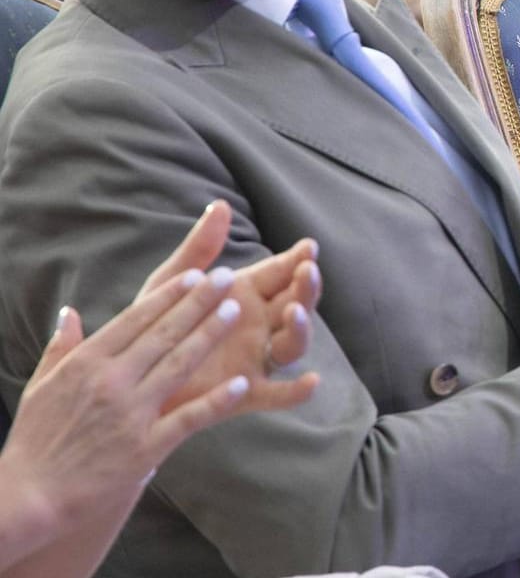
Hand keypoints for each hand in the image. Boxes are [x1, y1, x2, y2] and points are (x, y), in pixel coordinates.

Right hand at [1, 268, 258, 533]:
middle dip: (199, 302)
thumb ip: (60, 348)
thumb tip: (70, 312)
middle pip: (163, 334)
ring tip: (235, 310)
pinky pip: (189, 418)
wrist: (30, 497)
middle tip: (228, 277)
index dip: (169, 295)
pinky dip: (216, 401)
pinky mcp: (146, 447)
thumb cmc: (34, 441)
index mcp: (85, 363)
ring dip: (210, 334)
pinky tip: (241, 383)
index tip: (195, 275)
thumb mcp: (39, 387)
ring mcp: (131, 413)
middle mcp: (111, 382)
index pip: (135, 319)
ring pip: (179, 365)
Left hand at [136, 201, 321, 414]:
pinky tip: (311, 382)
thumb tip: (221, 205)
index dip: (297, 260)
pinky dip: (297, 392)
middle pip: (296, 305)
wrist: (128, 377)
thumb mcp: (173, 283)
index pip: (281, 274)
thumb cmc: (151, 326)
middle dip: (306, 288)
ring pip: (291, 344)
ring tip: (294, 313)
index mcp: (244, 295)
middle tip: (307, 272)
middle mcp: (258, 326)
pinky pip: (276, 394)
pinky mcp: (243, 393)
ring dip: (301, 328)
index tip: (308, 247)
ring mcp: (254, 359)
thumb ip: (199, 248)